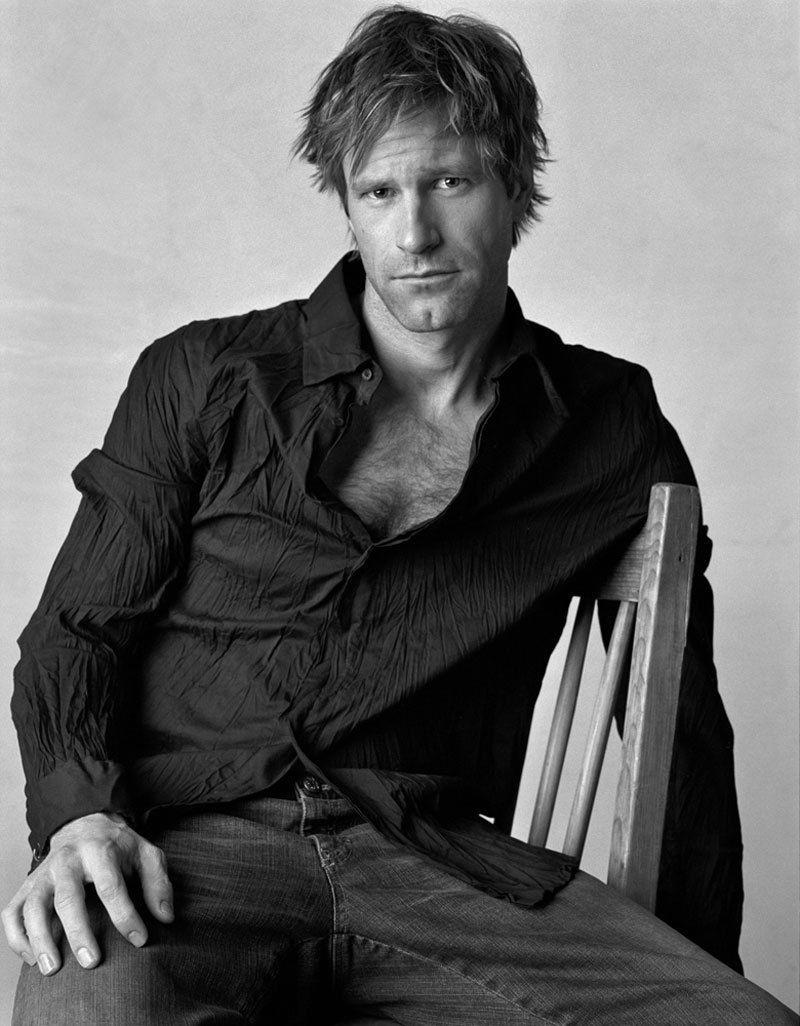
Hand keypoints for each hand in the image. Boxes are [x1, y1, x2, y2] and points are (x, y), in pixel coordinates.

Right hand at [2, 812, 173, 975]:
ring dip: (40, 939)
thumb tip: (165, 917)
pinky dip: (17, 937)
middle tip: (91, 962)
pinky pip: (12, 913)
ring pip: (33, 907)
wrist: (84, 825)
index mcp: (99, 851)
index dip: (125, 915)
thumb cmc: (118, 847)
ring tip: (52, 969)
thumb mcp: (146, 854)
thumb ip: (158, 883)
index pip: (111, 885)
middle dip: (78, 932)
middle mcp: (66, 861)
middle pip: (67, 898)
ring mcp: (43, 874)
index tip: (140, 939)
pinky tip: (32, 958)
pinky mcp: (27, 886)